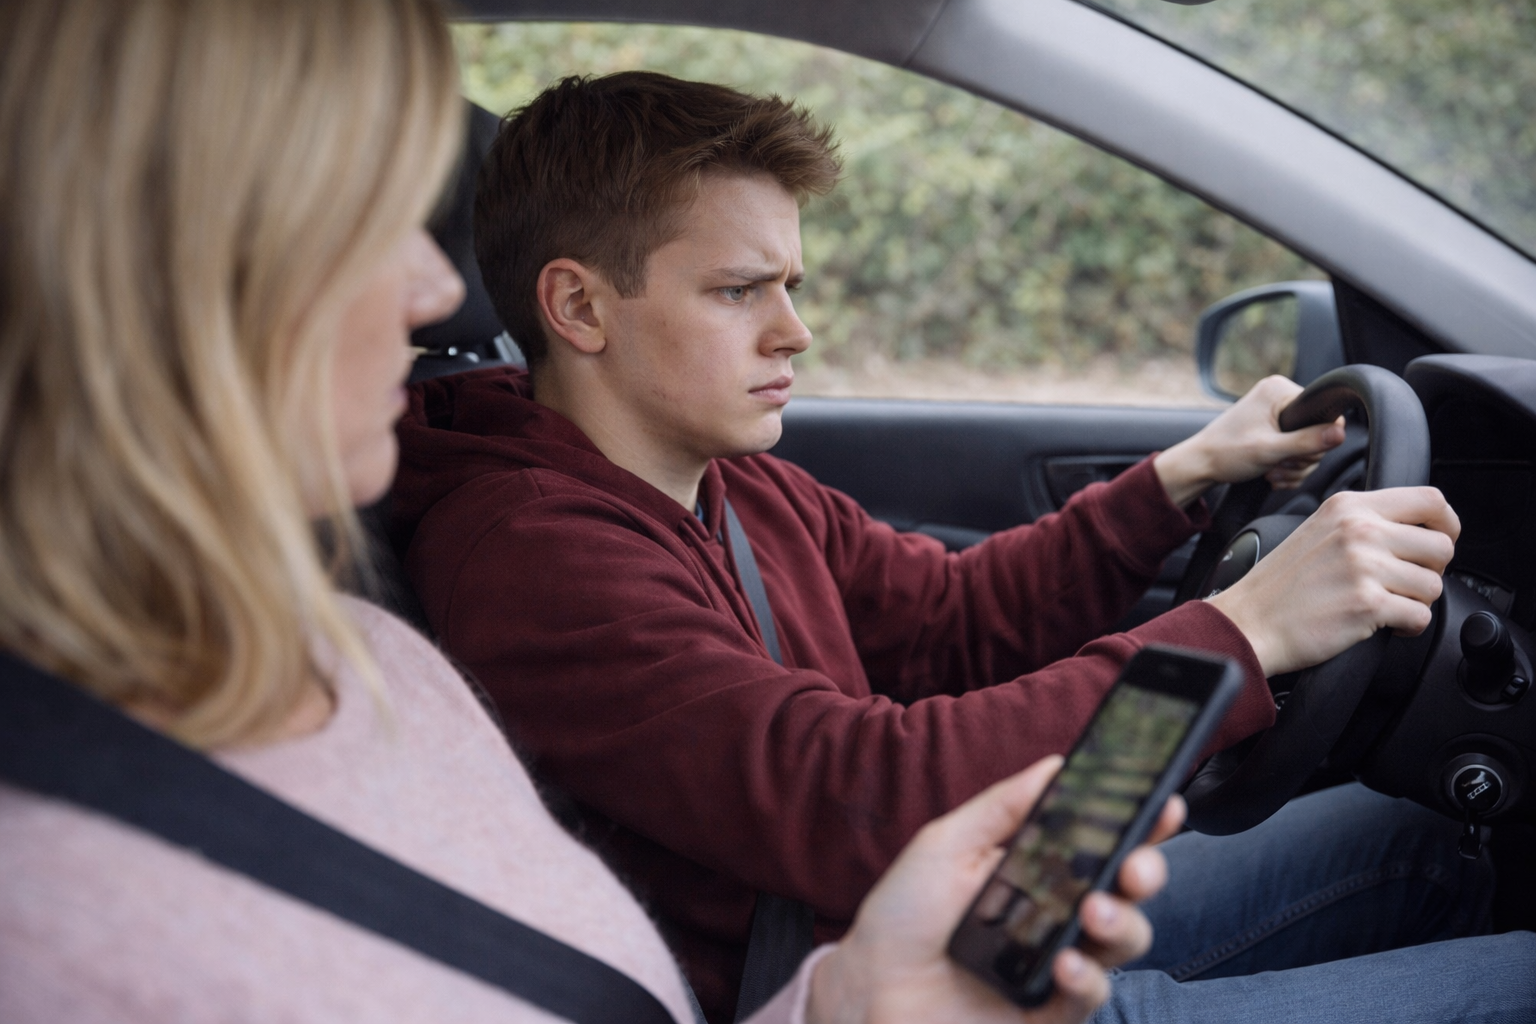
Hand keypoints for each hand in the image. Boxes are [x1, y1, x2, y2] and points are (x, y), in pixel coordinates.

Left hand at [805, 756, 1182, 1023]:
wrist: (870, 987)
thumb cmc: (903, 915)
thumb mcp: (947, 845)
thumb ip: (1003, 807)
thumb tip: (1057, 763)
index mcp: (1039, 870)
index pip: (1103, 843)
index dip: (1141, 824)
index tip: (1163, 802)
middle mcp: (1058, 915)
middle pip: (1129, 891)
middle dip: (1147, 871)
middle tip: (1135, 866)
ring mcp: (1058, 964)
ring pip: (1124, 942)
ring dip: (1122, 922)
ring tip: (1094, 912)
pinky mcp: (1050, 1010)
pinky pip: (1090, 996)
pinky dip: (1086, 977)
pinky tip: (1065, 963)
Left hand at [1154, 376, 1345, 507]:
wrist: (1201, 465)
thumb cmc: (1226, 453)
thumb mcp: (1270, 450)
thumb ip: (1307, 442)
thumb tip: (1340, 433)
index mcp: (1279, 390)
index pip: (1325, 412)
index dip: (1318, 439)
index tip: (1294, 454)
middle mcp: (1279, 396)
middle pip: (1318, 432)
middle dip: (1301, 458)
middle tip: (1278, 466)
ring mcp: (1276, 413)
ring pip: (1308, 446)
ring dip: (1294, 467)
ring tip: (1272, 473)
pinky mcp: (1274, 428)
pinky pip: (1296, 449)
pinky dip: (1288, 467)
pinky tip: (1273, 474)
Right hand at [1207, 487, 1459, 675]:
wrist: (1249, 622)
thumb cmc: (1280, 585)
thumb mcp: (1319, 530)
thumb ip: (1364, 522)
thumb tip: (1416, 530)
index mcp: (1349, 507)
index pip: (1430, 500)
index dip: (1446, 524)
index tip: (1438, 541)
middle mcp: (1359, 530)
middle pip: (1441, 545)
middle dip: (1431, 571)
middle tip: (1403, 583)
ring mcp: (1364, 566)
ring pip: (1434, 585)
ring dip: (1416, 602)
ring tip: (1385, 605)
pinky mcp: (1367, 604)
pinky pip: (1420, 617)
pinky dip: (1406, 627)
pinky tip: (1380, 624)